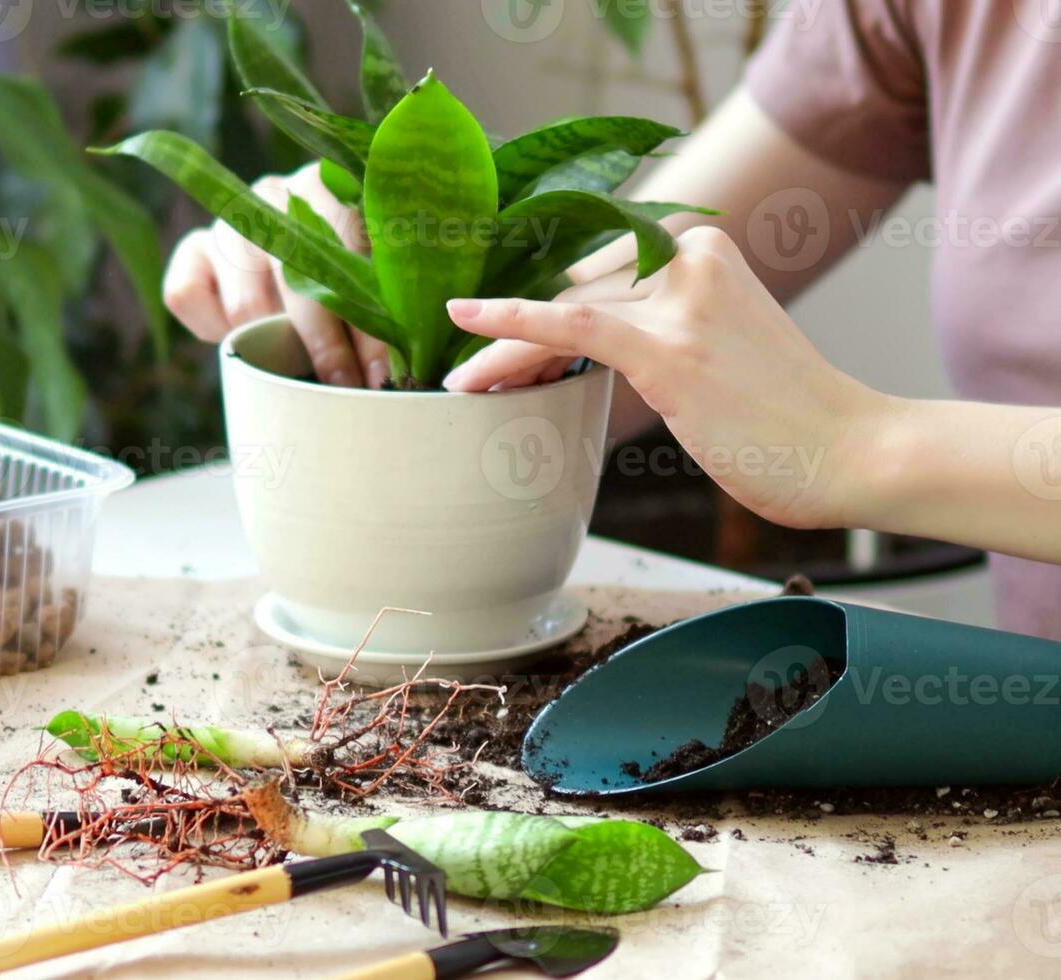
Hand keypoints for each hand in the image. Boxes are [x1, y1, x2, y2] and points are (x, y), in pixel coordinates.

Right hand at [162, 162, 390, 387]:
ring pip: (244, 301)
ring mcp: (227, 223)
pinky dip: (213, 328)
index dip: (367, 315)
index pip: (348, 247)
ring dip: (270, 343)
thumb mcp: (370, 279)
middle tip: (344, 383)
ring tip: (292, 364)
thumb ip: (383, 300)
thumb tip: (401, 360)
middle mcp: (272, 197)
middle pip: (294, 277)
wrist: (284, 276)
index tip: (385, 367)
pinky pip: (187, 296)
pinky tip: (239, 336)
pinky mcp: (191, 251)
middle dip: (325, 342)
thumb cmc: (341, 279)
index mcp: (326, 188)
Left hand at [444, 227, 891, 530]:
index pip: (595, 273)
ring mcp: (680, 300)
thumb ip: (660, 329)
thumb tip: (587, 345)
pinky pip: (571, 326)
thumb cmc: (785, 415)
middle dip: (516, 337)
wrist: (851, 450)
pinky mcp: (669, 347)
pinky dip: (512, 325)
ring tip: (461, 383)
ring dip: (503, 353)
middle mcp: (689, 258)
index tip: (492, 333)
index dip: (538, 307)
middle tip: (469, 375)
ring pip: (563, 315)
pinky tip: (467, 325)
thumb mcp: (720, 346)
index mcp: (702, 249)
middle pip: (572, 291)